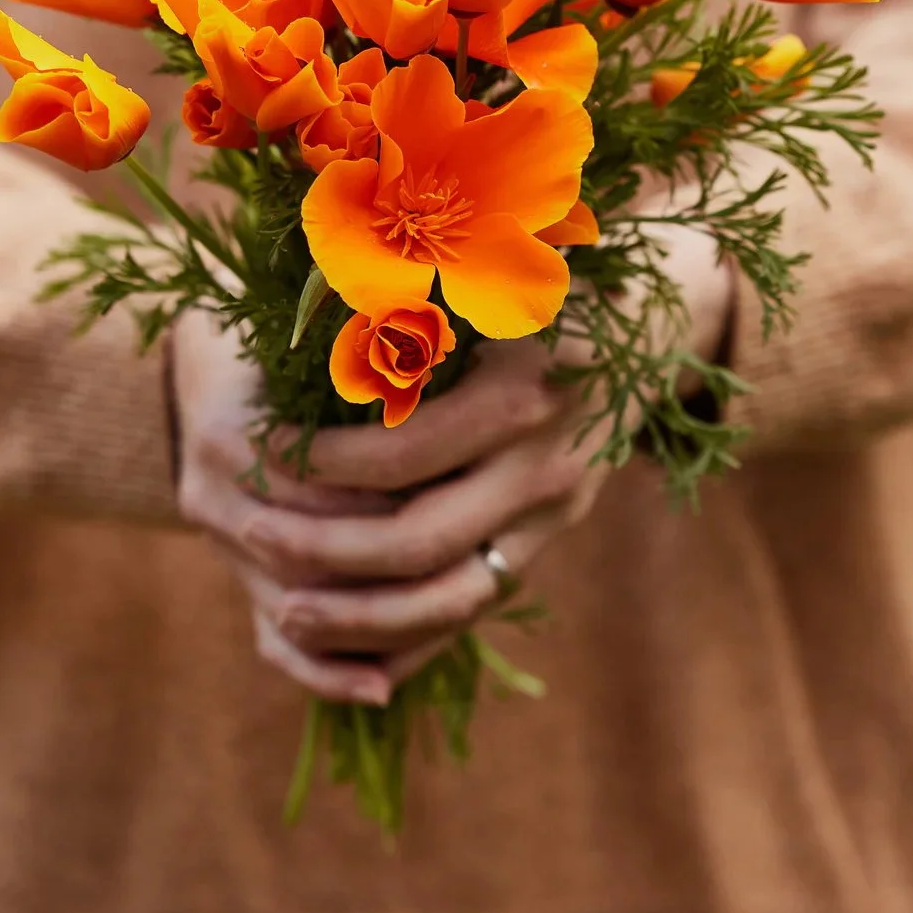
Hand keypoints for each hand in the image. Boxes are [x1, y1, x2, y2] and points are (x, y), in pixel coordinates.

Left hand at [171, 222, 732, 704]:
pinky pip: (476, 605)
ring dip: (359, 619)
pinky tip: (348, 645)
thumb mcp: (489, 267)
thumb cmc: (551, 269)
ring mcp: (557, 511)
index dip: (319, 465)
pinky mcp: (552, 536)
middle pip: (421, 544)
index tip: (261, 448)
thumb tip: (300, 311)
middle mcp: (547, 464)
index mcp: (525, 390)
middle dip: (323, 552)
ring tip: (282, 611)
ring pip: (452, 600)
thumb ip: (411, 291)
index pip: (404, 457)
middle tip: (249, 533)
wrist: (664, 315)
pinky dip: (411, 636)